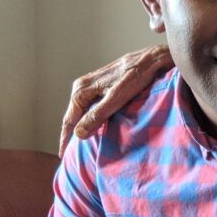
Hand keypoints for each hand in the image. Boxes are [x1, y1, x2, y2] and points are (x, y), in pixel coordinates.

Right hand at [59, 45, 173, 156]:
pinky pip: (91, 107)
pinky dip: (90, 120)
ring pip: (81, 112)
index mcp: (82, 90)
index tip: (64, 156)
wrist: (152, 59)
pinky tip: (94, 130)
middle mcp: (83, 86)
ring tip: (79, 147)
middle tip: (69, 156)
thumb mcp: (117, 97)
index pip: (69, 120)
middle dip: (70, 136)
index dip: (66, 139)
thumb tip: (78, 133)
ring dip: (79, 128)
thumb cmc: (137, 76)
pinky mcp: (103, 86)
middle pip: (73, 116)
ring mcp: (92, 86)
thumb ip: (98, 115)